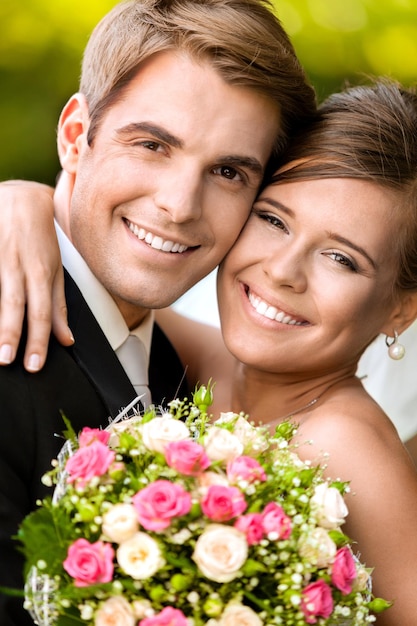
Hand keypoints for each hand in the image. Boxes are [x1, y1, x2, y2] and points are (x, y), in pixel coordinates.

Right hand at [0, 180, 73, 371]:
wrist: (20, 197)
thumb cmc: (40, 237)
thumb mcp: (54, 270)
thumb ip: (58, 306)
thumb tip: (67, 340)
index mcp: (41, 272)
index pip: (43, 312)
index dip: (39, 340)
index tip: (33, 364)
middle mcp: (21, 265)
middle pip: (18, 304)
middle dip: (13, 334)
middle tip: (8, 360)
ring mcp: (0, 255)